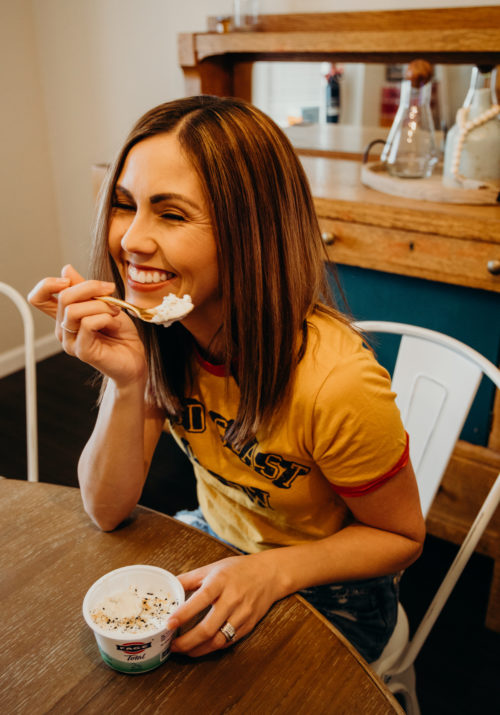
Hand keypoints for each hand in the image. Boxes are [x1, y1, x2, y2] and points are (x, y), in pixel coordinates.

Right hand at [28, 264, 146, 384]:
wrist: (135, 358)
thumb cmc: (121, 333)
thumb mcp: (104, 303)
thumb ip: (86, 289)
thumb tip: (66, 269)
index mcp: (65, 316)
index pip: (38, 298)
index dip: (48, 284)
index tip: (70, 280)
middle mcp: (63, 329)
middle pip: (63, 298)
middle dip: (90, 288)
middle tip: (110, 290)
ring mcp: (70, 341)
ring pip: (75, 311)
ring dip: (101, 306)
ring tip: (115, 312)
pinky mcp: (82, 351)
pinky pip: (88, 324)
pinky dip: (106, 318)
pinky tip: (115, 325)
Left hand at [168, 554, 280, 656]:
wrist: (269, 574)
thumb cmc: (237, 569)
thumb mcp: (212, 568)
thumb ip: (189, 578)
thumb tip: (168, 587)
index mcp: (220, 581)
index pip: (200, 599)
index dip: (183, 614)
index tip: (168, 624)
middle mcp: (232, 599)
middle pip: (208, 628)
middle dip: (187, 642)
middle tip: (172, 646)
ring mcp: (242, 614)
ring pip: (218, 640)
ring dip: (198, 650)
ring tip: (184, 650)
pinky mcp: (249, 625)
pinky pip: (228, 642)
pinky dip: (212, 648)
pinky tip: (201, 647)